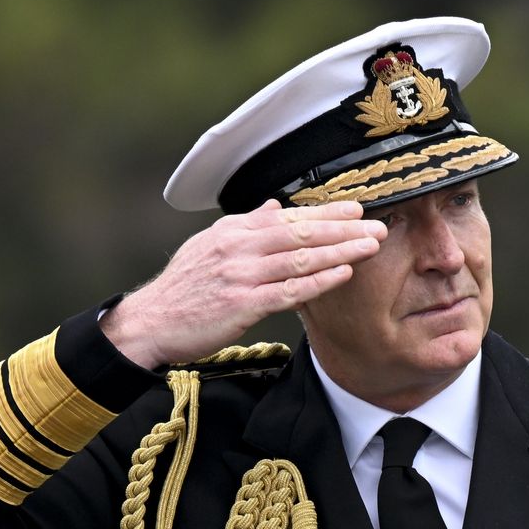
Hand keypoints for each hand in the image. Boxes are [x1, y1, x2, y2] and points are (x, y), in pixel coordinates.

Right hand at [99, 199, 386, 366]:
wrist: (151, 322)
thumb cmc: (182, 288)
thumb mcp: (209, 246)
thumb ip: (245, 225)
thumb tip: (274, 207)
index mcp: (233, 232)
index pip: (289, 217)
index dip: (325, 212)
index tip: (356, 209)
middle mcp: (239, 248)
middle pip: (301, 233)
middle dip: (343, 228)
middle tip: (377, 225)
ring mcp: (242, 275)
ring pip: (300, 258)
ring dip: (339, 251)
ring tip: (371, 246)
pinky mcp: (242, 304)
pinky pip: (289, 290)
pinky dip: (318, 280)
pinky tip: (342, 274)